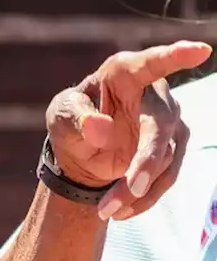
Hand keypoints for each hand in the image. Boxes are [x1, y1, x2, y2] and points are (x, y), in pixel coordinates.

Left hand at [45, 41, 211, 220]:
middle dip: (146, 161)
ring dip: (137, 189)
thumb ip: (76, 117)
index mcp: (123, 73)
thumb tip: (100, 128)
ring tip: (106, 209)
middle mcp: (154, 95)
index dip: (174, 56)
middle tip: (129, 186)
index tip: (200, 49)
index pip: (150, 63)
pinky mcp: (174, 149)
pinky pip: (165, 178)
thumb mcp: (62, 114)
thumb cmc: (72, 118)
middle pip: (160, 128)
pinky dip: (143, 198)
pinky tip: (120, 210)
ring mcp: (168, 122)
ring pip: (165, 160)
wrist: (82, 150)